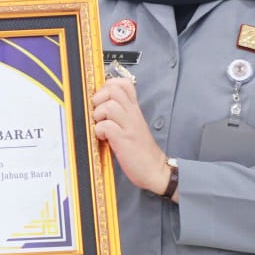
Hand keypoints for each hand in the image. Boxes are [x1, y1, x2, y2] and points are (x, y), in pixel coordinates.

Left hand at [90, 77, 170, 194]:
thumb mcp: (132, 126)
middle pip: (113, 89)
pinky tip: (104, 139)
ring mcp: (129, 126)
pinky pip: (106, 126)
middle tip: (98, 113)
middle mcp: (132, 114)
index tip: (103, 99)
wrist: (155, 170)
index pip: (123, 84)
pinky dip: (99, 131)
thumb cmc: (140, 151)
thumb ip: (120, 115)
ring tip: (101, 127)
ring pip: (109, 105)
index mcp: (134, 110)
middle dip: (100, 98)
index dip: (108, 86)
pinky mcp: (124, 139)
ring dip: (99, 115)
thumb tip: (98, 107)